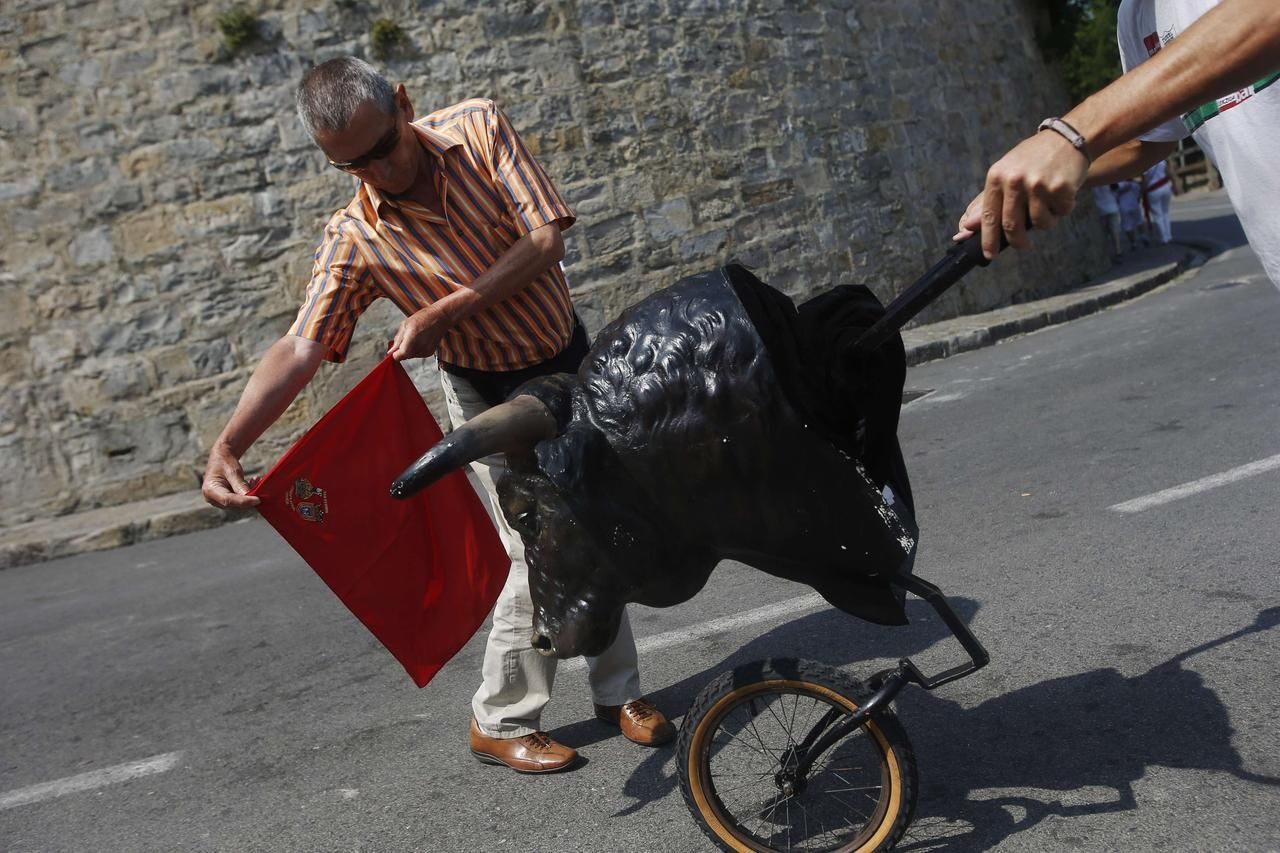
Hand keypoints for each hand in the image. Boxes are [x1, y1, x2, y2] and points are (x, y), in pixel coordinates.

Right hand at [202, 444, 259, 509]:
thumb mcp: (233, 472)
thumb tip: (251, 498)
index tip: (258, 499)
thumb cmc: (225, 463)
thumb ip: (240, 485)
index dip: (243, 502)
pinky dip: (248, 493)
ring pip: (238, 504)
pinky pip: (240, 501)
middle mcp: (212, 498)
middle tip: (260, 486)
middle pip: (234, 504)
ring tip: (256, 480)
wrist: (222, 459)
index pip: (228, 500)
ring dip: (249, 494)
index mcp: (209, 490)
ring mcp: (219, 501)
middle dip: (248, 497)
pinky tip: (253, 482)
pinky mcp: (226, 501)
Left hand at [390, 303, 450, 361]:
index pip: (399, 356)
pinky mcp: (430, 353)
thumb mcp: (406, 324)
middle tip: (406, 338)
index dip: (395, 354)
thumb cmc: (423, 318)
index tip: (394, 350)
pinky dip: (416, 349)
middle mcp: (419, 347)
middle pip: (404, 356)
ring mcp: (425, 351)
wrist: (440, 317)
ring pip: (411, 356)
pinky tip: (420, 340)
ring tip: (415, 337)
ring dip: (409, 350)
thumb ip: (398, 339)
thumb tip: (391, 351)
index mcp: (411, 338)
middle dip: (402, 350)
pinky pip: (418, 355)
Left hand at [954, 130, 1088, 257]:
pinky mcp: (1060, 187)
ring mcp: (1037, 184)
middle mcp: (1014, 180)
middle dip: (1018, 241)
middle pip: (1012, 226)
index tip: (989, 255)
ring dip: (1046, 222)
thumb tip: (966, 228)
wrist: (1067, 138)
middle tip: (1023, 245)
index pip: (989, 216)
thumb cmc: (1032, 159)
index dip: (988, 240)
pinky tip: (1062, 194)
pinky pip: (1061, 213)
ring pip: (1040, 223)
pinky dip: (1063, 210)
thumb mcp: (1005, 173)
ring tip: (1048, 205)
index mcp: (997, 177)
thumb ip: (987, 202)